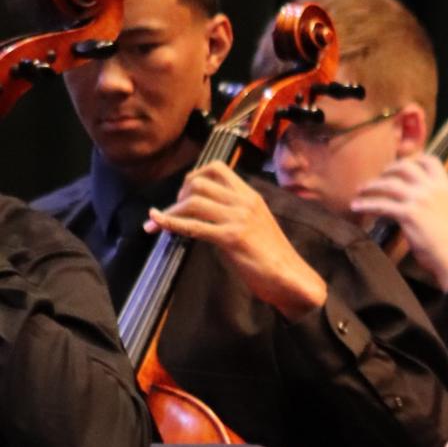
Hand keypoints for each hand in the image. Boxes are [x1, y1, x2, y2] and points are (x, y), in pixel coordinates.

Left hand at [148, 164, 326, 318]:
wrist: (291, 278)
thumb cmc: (273, 256)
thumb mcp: (254, 225)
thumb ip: (233, 214)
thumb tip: (204, 213)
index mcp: (250, 196)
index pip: (216, 168)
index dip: (193, 176)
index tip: (185, 193)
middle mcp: (244, 201)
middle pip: (199, 183)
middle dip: (178, 195)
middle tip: (173, 213)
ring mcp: (238, 219)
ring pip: (193, 201)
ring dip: (170, 211)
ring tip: (161, 223)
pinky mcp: (232, 238)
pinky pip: (193, 226)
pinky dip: (169, 223)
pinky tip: (156, 224)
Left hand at [350, 155, 447, 290]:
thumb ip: (435, 200)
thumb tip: (415, 199)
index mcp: (446, 186)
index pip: (429, 160)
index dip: (413, 159)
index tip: (401, 165)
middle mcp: (433, 188)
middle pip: (405, 167)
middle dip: (388, 170)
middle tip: (379, 178)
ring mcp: (420, 200)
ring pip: (389, 184)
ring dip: (372, 185)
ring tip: (361, 190)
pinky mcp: (409, 215)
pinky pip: (382, 205)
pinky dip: (367, 204)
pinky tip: (357, 207)